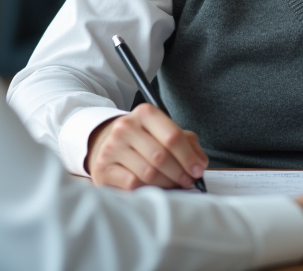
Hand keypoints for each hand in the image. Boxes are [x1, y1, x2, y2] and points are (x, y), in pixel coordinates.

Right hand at [86, 104, 207, 190]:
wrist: (108, 144)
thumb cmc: (144, 140)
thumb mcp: (165, 133)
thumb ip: (188, 144)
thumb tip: (199, 163)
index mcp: (145, 113)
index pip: (172, 136)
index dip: (188, 157)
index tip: (197, 170)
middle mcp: (125, 127)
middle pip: (161, 157)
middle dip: (179, 173)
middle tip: (188, 181)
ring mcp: (112, 147)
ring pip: (148, 173)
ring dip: (166, 184)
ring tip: (172, 184)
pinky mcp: (103, 168)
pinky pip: (133, 184)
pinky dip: (148, 189)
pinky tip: (153, 187)